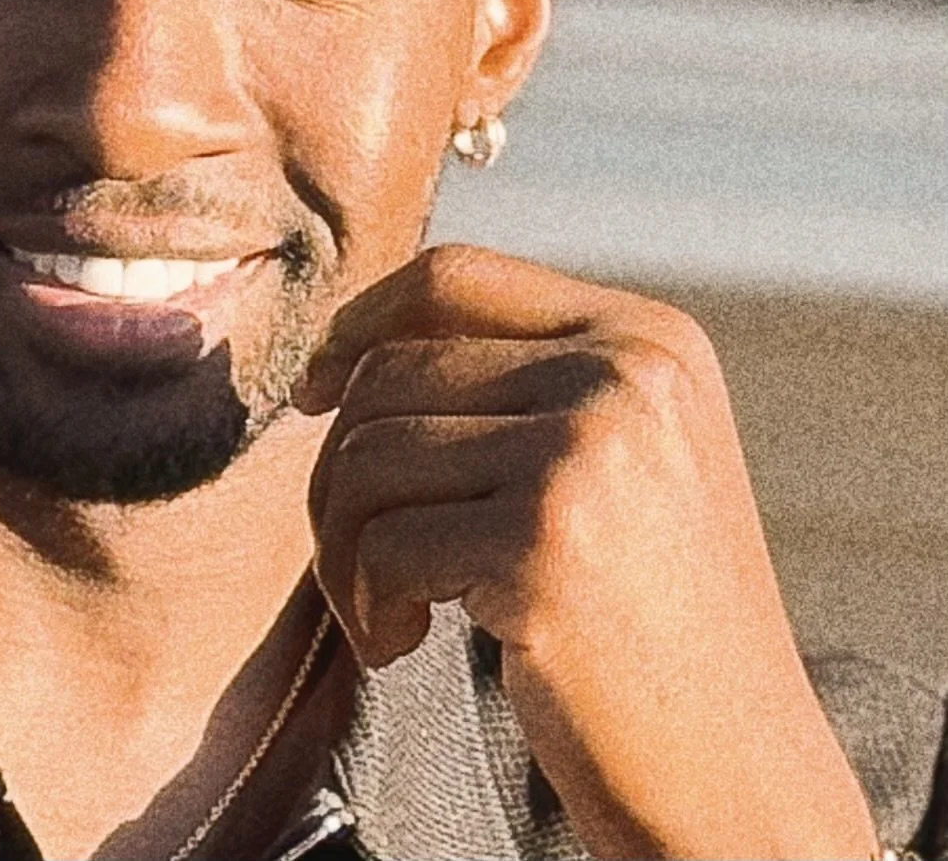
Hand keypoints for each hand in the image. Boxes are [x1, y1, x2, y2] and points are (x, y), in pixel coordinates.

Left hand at [295, 245, 877, 859]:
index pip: (453, 275)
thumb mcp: (613, 458)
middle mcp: (625, 373)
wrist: (740, 777)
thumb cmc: (647, 620)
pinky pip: (379, 543)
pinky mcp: (543, 543)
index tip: (313, 391)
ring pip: (367, 454)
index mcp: (647, 336)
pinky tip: (403, 645)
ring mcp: (588, 453)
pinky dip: (363, 603)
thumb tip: (342, 351)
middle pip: (390, 369)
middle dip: (339, 468)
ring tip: (387, 608)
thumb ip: (513, 381)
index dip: (358, 322)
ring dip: (343, 548)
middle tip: (360, 557)